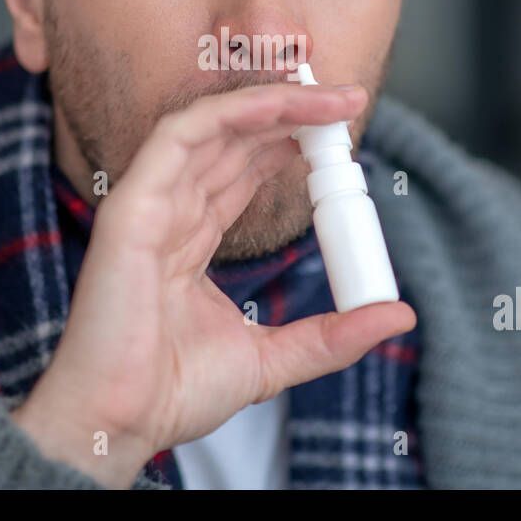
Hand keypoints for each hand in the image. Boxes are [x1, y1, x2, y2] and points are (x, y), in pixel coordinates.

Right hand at [12, 80, 416, 486]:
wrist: (123, 422)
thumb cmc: (171, 393)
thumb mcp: (274, 358)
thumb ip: (332, 335)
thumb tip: (398, 315)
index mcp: (190, 239)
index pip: (243, 169)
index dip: (291, 142)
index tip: (341, 137)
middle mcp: (169, 212)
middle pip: (234, 140)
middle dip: (293, 113)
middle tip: (349, 101)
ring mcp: (148, 204)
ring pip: (212, 126)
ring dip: (274, 102)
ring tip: (329, 98)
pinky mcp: (131, 207)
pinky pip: (178, 137)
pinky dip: (227, 112)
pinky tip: (275, 106)